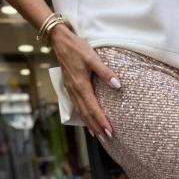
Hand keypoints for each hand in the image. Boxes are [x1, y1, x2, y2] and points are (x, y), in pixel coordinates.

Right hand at [48, 23, 120, 139]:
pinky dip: (83, 117)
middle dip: (97, 127)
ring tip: (98, 135)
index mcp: (81, 85)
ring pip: (81, 112)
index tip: (109, 131)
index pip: (93, 108)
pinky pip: (77, 107)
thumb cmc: (77, 48)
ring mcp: (71, 91)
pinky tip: (88, 122)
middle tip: (107, 138)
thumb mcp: (92, 57)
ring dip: (90, 125)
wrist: (60, 41)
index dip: (101, 121)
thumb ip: (105, 72)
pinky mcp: (70, 89)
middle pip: (86, 114)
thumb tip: (117, 84)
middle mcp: (75, 91)